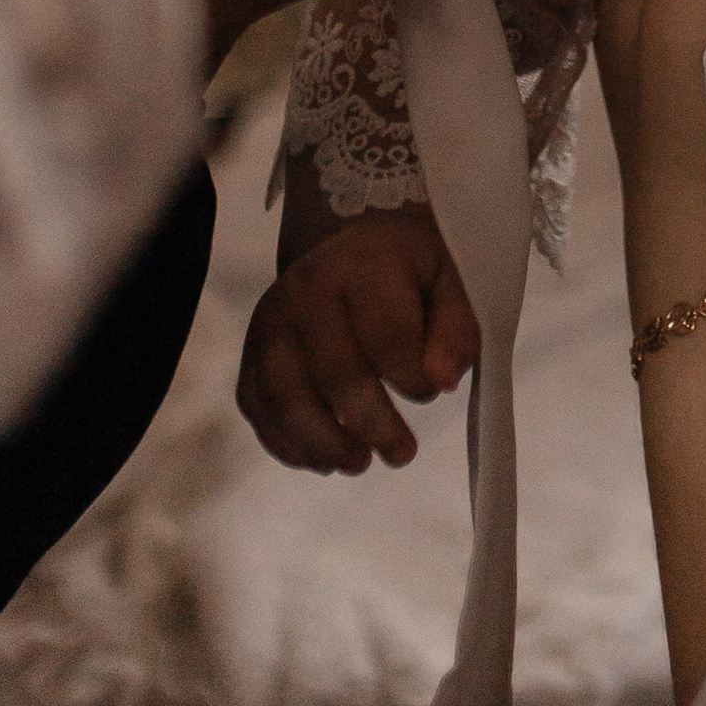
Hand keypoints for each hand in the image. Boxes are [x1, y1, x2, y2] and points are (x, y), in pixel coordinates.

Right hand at [237, 204, 481, 473]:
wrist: (350, 241)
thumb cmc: (409, 269)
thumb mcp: (450, 281)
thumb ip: (456, 329)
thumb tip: (442, 382)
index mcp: (364, 266)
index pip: (387, 335)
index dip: (413, 378)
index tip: (433, 393)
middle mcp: (307, 291)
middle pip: (335, 374)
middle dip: (373, 425)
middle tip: (402, 454)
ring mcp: (270, 322)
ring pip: (287, 398)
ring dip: (324, 444)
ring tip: (359, 463)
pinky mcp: (249, 351)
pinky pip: (257, 408)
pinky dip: (288, 444)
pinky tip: (324, 459)